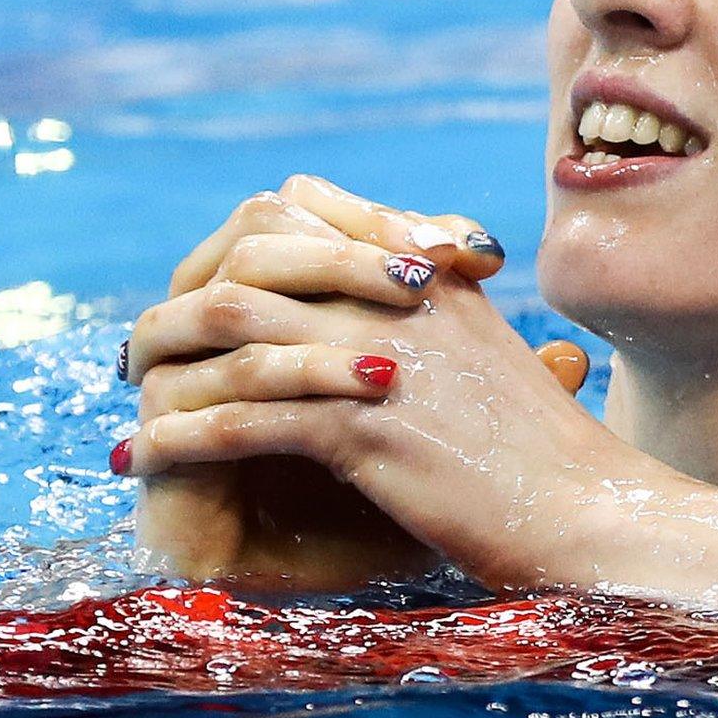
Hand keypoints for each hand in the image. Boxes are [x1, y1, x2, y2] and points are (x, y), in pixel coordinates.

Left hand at [121, 180, 616, 586]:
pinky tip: (144, 460)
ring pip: (231, 326)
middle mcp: (399, 298)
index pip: (305, 208)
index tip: (200, 289)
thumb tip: (381, 331)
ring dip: (165, 362)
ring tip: (129, 398)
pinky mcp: (364, 427)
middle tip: (142, 346)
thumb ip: (439, 324)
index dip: (237, 241)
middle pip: (253, 252)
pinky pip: (240, 417)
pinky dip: (179, 437)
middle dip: (182, 297)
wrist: (589, 510)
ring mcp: (379, 357)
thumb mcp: (497, 360)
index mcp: (428, 275)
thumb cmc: (550, 454)